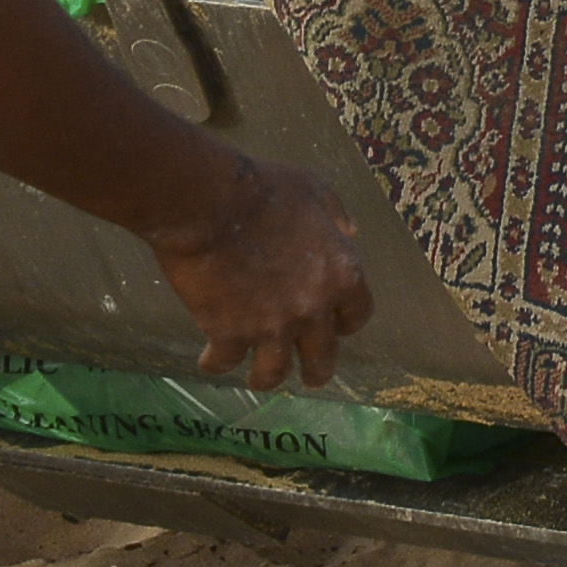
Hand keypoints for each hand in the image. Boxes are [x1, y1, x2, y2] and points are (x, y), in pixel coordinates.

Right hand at [146, 155, 371, 387]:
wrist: (209, 201)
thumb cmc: (263, 187)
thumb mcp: (314, 189)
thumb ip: (336, 214)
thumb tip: (350, 232)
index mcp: (340, 274)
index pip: (358, 315)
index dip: (345, 322)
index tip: (336, 325)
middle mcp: (312, 308)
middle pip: (323, 358)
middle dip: (316, 370)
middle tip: (310, 376)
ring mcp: (270, 326)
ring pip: (275, 373)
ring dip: (267, 377)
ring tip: (258, 379)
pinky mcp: (228, 334)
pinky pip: (225, 362)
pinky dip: (215, 363)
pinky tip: (209, 360)